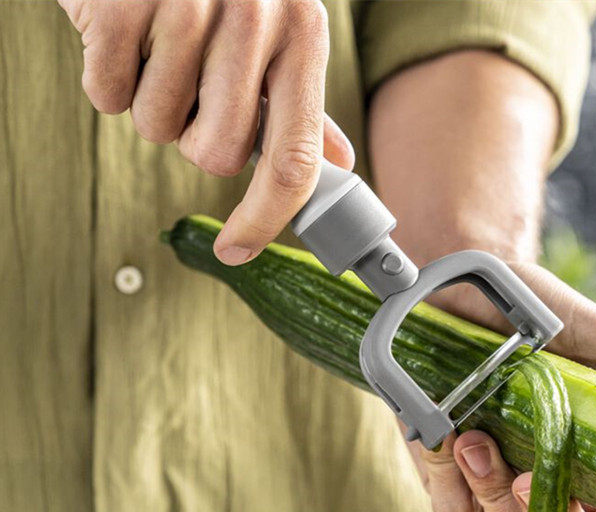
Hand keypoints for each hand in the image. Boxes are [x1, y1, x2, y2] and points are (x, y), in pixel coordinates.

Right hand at [59, 0, 353, 263]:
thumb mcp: (276, 33)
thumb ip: (301, 105)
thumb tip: (336, 165)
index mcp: (303, 35)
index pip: (293, 161)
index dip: (265, 219)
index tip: (239, 251)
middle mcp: (255, 17)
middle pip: (217, 156)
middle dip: (195, 138)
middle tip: (191, 87)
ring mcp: (186, 2)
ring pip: (158, 129)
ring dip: (152, 104)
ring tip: (158, 48)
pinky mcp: (120, 0)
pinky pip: (108, 95)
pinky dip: (108, 79)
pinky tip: (124, 34)